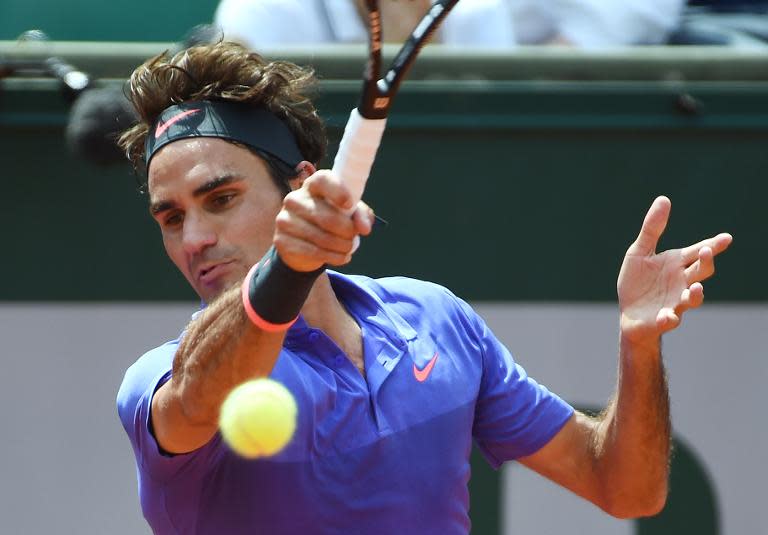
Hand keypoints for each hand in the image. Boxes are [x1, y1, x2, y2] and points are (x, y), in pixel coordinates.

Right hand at [273, 170, 374, 271]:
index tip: (350, 204)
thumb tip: (364, 228)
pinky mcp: (282, 240)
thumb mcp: (349, 214)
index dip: (338, 191)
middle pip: (327, 217)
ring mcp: (285, 220)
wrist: (304, 245)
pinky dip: (334, 257)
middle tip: (353, 237)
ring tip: (348, 248)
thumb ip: (360, 215)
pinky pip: (313, 252)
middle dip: (347, 231)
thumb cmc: (331, 221)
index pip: (323, 180)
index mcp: (312, 185)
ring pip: (322, 238)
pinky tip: (342, 257)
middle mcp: (295, 199)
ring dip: (342, 246)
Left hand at [617, 196, 731, 345]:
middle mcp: (681, 282)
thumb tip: (664, 199)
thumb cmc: (637, 282)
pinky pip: (670, 320)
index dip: (712, 245)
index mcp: (676, 264)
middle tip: (705, 252)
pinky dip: (669, 318)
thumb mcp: (639, 252)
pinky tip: (666, 315)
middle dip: (705, 262)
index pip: (697, 252)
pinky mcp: (663, 319)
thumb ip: (652, 229)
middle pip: (701, 271)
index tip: (726, 238)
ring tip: (696, 289)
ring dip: (696, 295)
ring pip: (693, 299)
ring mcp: (675, 302)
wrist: (629, 313)